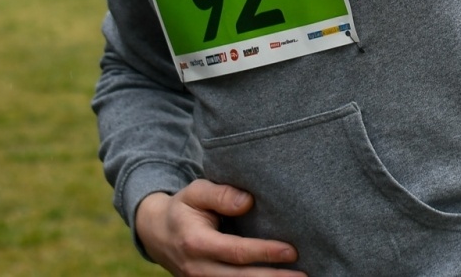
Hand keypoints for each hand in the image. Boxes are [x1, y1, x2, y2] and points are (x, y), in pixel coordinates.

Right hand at [134, 182, 302, 275]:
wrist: (156, 233)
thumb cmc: (183, 207)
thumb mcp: (196, 191)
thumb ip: (220, 194)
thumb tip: (248, 202)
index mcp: (196, 242)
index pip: (235, 252)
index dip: (264, 252)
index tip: (291, 250)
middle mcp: (197, 268)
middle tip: (303, 274)